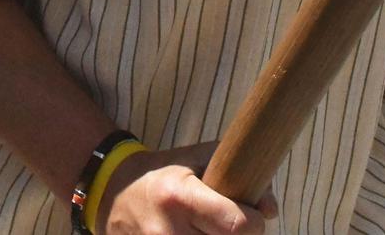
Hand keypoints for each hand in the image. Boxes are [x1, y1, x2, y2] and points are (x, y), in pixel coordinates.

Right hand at [99, 143, 275, 234]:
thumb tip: (270, 209)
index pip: (237, 225)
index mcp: (181, 198)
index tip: (252, 213)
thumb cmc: (164, 173)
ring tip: (212, 229)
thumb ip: (239, 172)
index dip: (253, 222)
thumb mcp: (198, 158)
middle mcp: (168, 232)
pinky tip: (199, 234)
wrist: (114, 195)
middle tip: (230, 224)